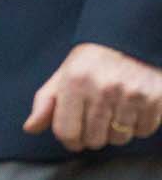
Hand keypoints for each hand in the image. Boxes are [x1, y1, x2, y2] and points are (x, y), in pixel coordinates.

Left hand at [24, 43, 161, 150]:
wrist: (127, 39)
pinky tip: (132, 109)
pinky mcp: (154, 99)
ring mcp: (130, 95)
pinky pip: (142, 132)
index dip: (69, 140)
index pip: (66, 132)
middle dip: (92, 135)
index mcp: (74, 82)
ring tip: (114, 111)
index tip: (74, 137)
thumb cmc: (90, 61)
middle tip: (95, 119)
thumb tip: (30, 128)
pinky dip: (137, 126)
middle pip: (93, 140)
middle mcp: (102, 89)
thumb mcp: (63, 75)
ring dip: (115, 132)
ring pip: (119, 140)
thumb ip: (45, 103)